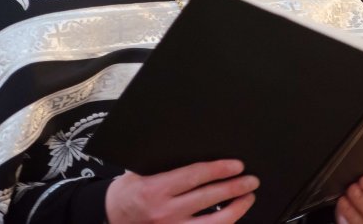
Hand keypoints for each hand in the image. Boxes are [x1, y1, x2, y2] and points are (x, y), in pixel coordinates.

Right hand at [105, 159, 258, 222]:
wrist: (110, 217)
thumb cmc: (127, 191)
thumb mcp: (138, 170)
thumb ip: (164, 161)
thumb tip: (195, 145)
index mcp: (155, 189)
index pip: (194, 176)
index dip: (218, 170)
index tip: (236, 165)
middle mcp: (165, 212)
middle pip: (208, 198)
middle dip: (234, 187)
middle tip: (252, 179)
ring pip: (212, 222)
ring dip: (235, 209)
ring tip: (248, 197)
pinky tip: (232, 215)